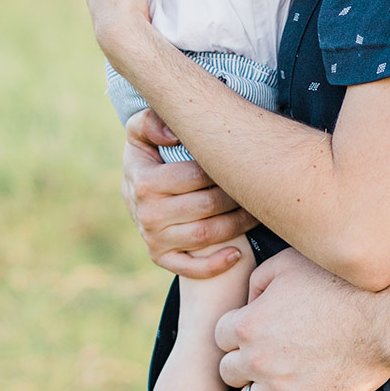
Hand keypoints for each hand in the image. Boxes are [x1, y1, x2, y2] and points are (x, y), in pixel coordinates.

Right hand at [122, 110, 254, 277]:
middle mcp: (148, 214)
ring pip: (208, 234)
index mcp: (145, 182)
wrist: (132, 189)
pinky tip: (237, 253)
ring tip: (257, 210)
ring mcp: (154, 239)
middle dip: (237, 195)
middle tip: (256, 185)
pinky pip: (192, 269)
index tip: (239, 161)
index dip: (222, 168)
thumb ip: (151, 121)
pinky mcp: (161, 258)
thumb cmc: (149, 156)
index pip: (196, 176)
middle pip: (208, 205)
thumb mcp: (141, 132)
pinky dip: (217, 264)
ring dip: (239, 224)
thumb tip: (173, 135)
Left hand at [216, 249, 389, 390]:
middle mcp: (257, 359)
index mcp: (248, 324)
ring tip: (277, 381)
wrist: (384, 316)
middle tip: (267, 354)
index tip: (256, 329)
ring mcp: (280, 387)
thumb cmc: (339, 283)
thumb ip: (257, 281)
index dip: (237, 331)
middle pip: (227, 372)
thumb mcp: (289, 263)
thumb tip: (248, 303)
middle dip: (243, 362)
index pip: (219, 337)